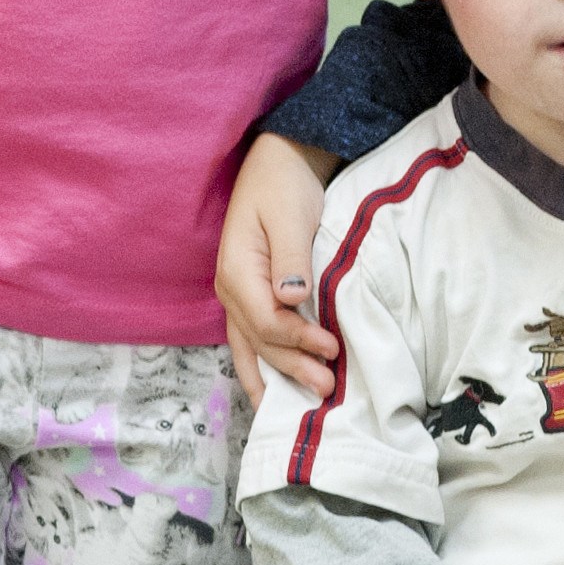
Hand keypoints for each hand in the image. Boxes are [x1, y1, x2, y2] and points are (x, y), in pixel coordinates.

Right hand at [217, 132, 342, 399]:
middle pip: (259, 342)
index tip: (332, 348)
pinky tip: (278, 390)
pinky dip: (266, 366)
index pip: (265, 321)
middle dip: (292, 369)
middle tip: (328, 388)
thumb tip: (291, 298)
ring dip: (278, 377)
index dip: (297, 341)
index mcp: (237, 271)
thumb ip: (291, 258)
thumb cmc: (285, 183)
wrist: (280, 160)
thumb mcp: (290, 214)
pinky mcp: (253, 295)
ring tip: (306, 404)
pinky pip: (254, 340)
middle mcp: (231, 290)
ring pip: (252, 348)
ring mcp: (239, 295)